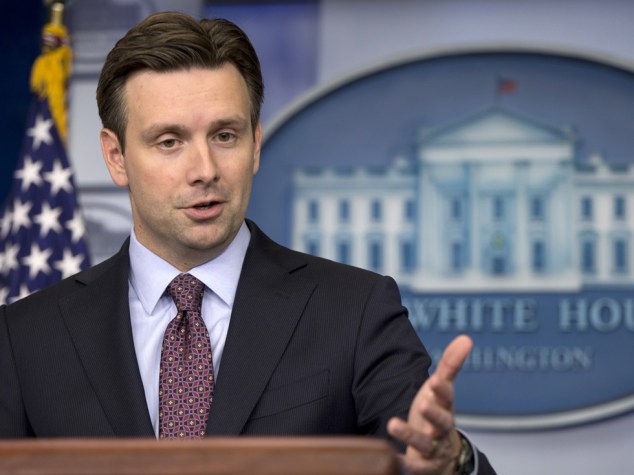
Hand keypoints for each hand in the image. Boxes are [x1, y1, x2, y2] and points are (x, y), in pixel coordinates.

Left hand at [387, 335, 472, 474]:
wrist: (445, 458)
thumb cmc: (438, 416)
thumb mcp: (441, 390)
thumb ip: (451, 365)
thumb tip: (466, 338)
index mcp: (446, 408)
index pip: (447, 397)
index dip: (442, 391)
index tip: (435, 382)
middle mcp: (442, 429)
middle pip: (442, 422)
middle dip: (434, 414)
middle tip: (423, 404)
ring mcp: (434, 450)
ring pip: (424, 444)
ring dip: (409, 435)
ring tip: (392, 424)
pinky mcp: (423, 467)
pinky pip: (412, 468)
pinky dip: (402, 464)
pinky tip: (391, 457)